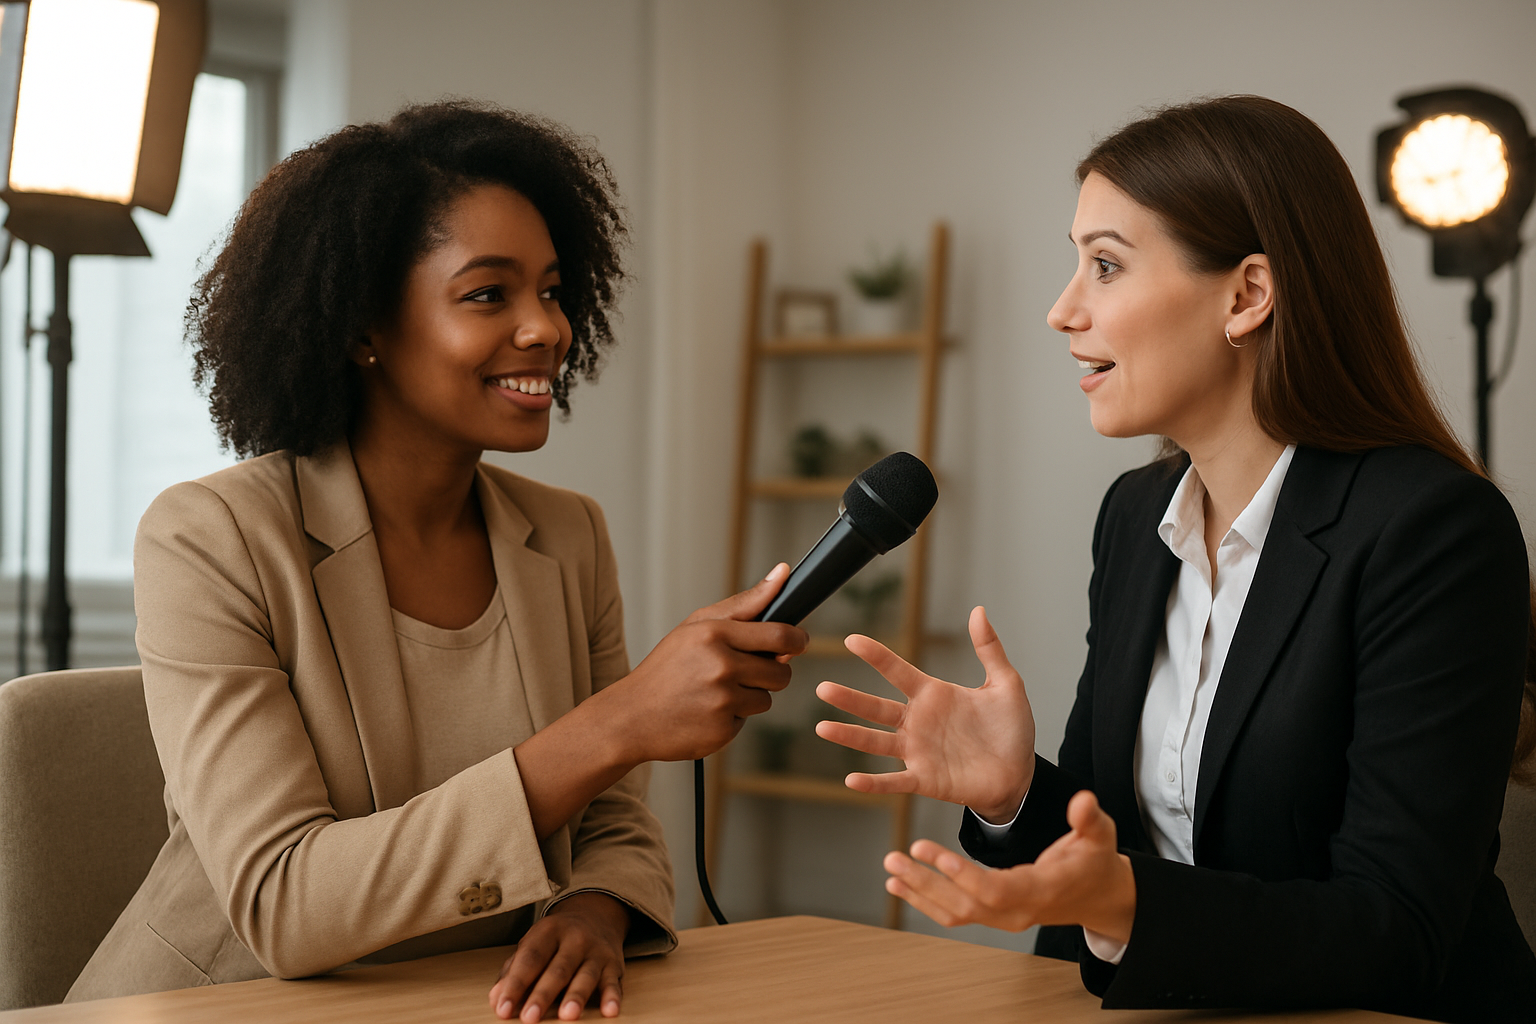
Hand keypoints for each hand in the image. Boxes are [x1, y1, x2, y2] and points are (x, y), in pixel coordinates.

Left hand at [487, 892, 628, 1021]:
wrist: (597, 915)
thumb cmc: (557, 939)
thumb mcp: (533, 945)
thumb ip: (514, 971)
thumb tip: (496, 998)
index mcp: (548, 931)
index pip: (530, 959)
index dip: (515, 984)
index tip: (503, 1008)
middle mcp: (574, 939)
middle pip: (558, 969)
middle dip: (543, 994)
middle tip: (530, 1017)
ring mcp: (596, 951)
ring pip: (586, 975)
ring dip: (577, 996)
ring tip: (567, 1015)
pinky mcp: (613, 965)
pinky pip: (613, 982)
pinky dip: (612, 997)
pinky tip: (610, 1011)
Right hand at [598, 563, 807, 763]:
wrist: (631, 715)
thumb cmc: (668, 667)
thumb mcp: (697, 626)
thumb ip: (745, 603)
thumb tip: (783, 573)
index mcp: (714, 634)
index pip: (779, 634)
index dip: (797, 638)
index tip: (798, 641)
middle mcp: (720, 666)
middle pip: (781, 672)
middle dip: (772, 672)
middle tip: (746, 671)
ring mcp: (722, 700)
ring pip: (767, 698)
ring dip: (751, 696)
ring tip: (716, 692)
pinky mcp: (723, 729)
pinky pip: (748, 720)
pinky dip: (733, 717)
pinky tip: (707, 711)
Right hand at [814, 605, 1034, 819]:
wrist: (1020, 774)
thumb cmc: (1011, 731)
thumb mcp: (1006, 685)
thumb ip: (990, 649)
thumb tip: (978, 610)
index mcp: (933, 695)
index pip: (898, 671)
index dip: (876, 656)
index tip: (852, 640)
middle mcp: (918, 721)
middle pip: (876, 707)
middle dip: (849, 698)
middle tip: (821, 688)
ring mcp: (918, 751)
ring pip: (876, 741)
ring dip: (849, 735)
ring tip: (822, 727)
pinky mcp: (925, 779)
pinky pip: (894, 781)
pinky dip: (873, 782)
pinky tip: (851, 780)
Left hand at [884, 790, 1135, 943]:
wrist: (1098, 897)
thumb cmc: (1096, 861)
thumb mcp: (1100, 836)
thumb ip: (1089, 819)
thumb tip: (1082, 800)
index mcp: (1041, 890)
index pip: (997, 889)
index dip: (963, 874)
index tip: (931, 853)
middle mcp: (1018, 911)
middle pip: (966, 904)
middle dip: (928, 882)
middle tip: (896, 857)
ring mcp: (1004, 917)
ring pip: (956, 912)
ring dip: (919, 892)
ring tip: (890, 868)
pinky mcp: (993, 915)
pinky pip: (955, 913)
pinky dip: (925, 900)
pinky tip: (899, 884)